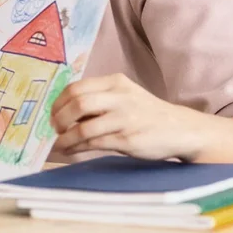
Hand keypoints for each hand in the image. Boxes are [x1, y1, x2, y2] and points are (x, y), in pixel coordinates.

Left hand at [51, 73, 205, 160]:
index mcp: (115, 82)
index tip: (51, 114)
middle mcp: (120, 97)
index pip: (76, 88)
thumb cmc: (145, 113)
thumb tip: (61, 112)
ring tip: (59, 143)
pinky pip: (94, 143)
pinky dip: (77, 147)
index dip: (58, 102)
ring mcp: (125, 118)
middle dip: (58, 118)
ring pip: (83, 127)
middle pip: (77, 103)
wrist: (181, 129)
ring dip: (65, 137)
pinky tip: (71, 150)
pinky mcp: (128, 139)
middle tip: (53, 129)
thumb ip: (98, 99)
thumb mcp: (124, 96)